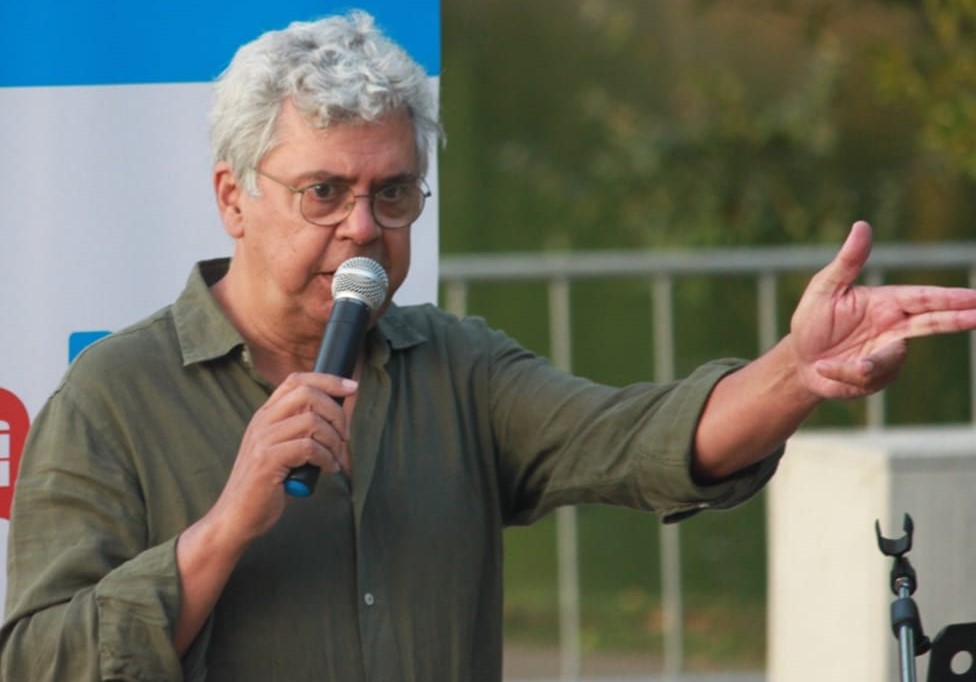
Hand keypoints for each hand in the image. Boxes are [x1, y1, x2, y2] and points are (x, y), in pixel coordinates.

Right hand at [209, 372, 357, 544]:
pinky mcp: (267, 461)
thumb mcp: (281, 449)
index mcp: (265, 415)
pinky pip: (309, 448)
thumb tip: (339, 416)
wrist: (236, 516)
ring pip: (312, 421)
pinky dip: (326, 458)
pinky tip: (327, 469)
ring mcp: (263, 440)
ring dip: (334, 440)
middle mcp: (262, 422)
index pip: (296, 380)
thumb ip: (300, 430)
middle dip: (336, 412)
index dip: (328, 380)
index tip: (352, 388)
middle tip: (344, 436)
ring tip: (336, 458)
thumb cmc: (265, 486)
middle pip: (307, 394)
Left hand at [790, 221, 975, 397]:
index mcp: (886, 303)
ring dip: (859, 365)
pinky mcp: (879, 377)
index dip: (951, 298)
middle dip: (959, 319)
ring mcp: (889, 353)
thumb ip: (848, 261)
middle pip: (933, 322)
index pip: (924, 298)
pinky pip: (868, 377)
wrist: (799, 360)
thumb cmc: (812, 321)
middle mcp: (894, 327)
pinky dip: (843, 374)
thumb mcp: (825, 288)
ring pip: (891, 360)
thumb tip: (862, 225)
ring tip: (825, 364)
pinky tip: (825, 368)